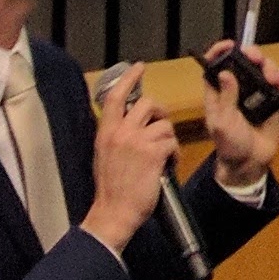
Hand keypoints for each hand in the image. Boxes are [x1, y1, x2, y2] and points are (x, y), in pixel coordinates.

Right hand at [85, 69, 177, 253]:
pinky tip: (167, 166)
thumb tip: (131, 122)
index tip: (139, 67)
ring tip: (163, 155)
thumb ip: (116, 136)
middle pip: (148, 104)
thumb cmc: (111, 188)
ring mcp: (137, 142)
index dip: (129, 79)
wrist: (114, 213)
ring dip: (168, 138)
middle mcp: (120, 133)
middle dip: (160, 113)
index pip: (116, 97)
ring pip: (164, 124)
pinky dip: (174, 154)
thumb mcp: (104, 156)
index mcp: (105, 133)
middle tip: (161, 128)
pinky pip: (172, 142)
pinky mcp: (153, 153)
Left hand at [201, 47, 278, 186]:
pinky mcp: (271, 100)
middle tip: (258, 59)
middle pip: (244, 62)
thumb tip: (225, 73)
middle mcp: (237, 90)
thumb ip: (226, 98)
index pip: (215, 67)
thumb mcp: (223, 123)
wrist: (250, 162)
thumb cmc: (230, 145)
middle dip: (253, 56)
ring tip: (273, 79)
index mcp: (218, 94)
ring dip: (271, 68)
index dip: (219, 53)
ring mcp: (255, 94)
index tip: (230, 44)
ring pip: (264, 69)